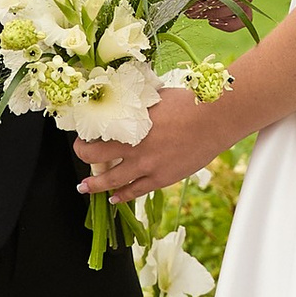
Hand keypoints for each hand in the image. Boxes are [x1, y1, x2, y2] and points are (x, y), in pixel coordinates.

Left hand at [78, 80, 230, 205]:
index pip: (96, 132)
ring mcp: (146, 165)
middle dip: (84, 156)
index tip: (84, 133)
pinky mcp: (161, 178)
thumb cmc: (189, 103)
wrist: (214, 119)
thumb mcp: (155, 97)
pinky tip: (115, 199)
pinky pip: (135, 192)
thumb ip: (140, 104)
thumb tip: (131, 97)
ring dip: (95, 185)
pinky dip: (122, 196)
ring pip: (111, 181)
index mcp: (129, 123)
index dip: (86, 134)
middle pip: (95, 157)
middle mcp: (132, 147)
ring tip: (85, 187)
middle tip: (81, 154)